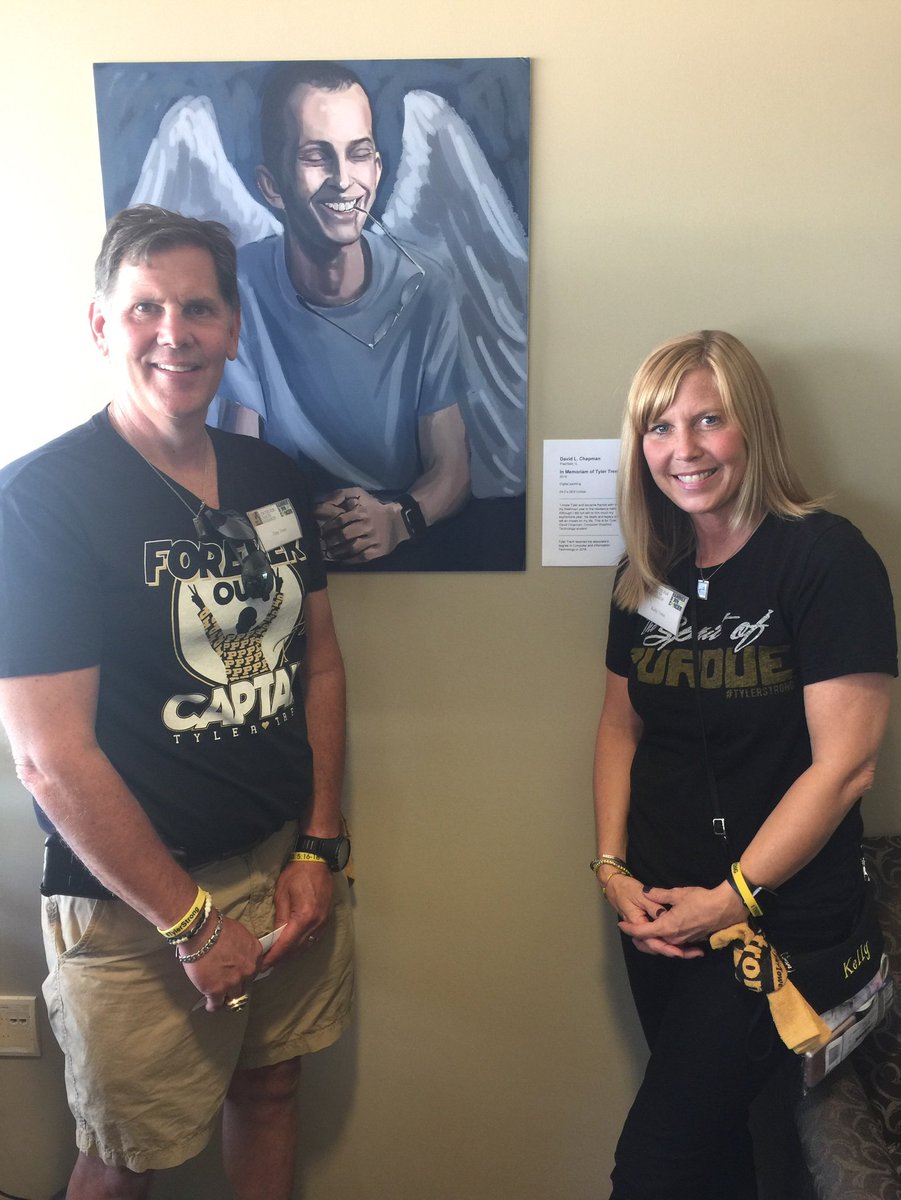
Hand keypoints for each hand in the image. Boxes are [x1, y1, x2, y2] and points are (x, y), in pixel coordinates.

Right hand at [181, 913, 264, 1010]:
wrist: (201, 932)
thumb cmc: (216, 927)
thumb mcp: (239, 932)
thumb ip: (243, 946)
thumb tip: (239, 951)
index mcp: (255, 953)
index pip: (255, 968)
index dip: (245, 971)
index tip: (240, 973)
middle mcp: (248, 970)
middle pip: (245, 983)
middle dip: (237, 983)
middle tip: (228, 982)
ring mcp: (233, 982)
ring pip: (233, 996)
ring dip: (227, 996)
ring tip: (221, 998)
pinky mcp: (216, 991)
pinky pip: (216, 1004)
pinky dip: (213, 1006)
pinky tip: (210, 1005)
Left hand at [260, 859, 333, 969]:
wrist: (317, 861)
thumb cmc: (297, 874)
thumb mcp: (282, 894)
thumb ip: (280, 918)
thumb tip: (276, 937)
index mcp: (305, 916)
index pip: (287, 944)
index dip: (274, 956)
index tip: (262, 965)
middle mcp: (317, 923)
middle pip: (297, 948)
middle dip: (281, 959)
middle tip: (266, 965)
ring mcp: (324, 922)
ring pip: (306, 946)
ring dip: (291, 954)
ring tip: (276, 959)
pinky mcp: (326, 920)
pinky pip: (313, 939)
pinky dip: (301, 946)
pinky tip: (292, 948)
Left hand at [315, 488, 405, 562]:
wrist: (398, 521)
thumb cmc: (373, 507)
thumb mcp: (358, 494)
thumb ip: (339, 495)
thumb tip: (321, 503)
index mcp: (361, 511)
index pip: (340, 520)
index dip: (328, 527)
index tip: (319, 532)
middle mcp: (367, 526)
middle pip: (344, 536)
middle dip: (330, 541)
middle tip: (321, 544)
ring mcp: (373, 540)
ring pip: (351, 548)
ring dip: (337, 552)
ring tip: (329, 553)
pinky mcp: (378, 551)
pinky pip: (361, 557)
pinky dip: (349, 560)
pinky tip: (342, 560)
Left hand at [618, 881, 743, 958]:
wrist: (725, 908)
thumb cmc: (701, 899)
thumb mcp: (677, 894)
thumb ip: (659, 894)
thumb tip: (646, 891)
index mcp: (667, 927)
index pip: (643, 932)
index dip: (630, 929)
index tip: (621, 925)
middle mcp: (674, 937)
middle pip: (652, 942)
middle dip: (640, 938)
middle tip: (630, 931)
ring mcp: (685, 940)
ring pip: (665, 944)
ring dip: (654, 940)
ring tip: (645, 934)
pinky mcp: (693, 940)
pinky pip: (676, 944)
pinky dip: (668, 941)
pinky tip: (666, 935)